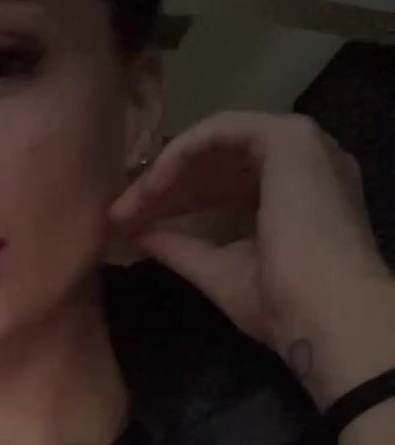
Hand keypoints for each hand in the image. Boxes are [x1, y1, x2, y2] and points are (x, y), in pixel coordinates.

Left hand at [108, 111, 394, 401]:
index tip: (133, 225)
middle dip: (164, 187)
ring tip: (128, 205)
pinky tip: (151, 185)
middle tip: (120, 214)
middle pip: (218, 163)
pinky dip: (179, 153)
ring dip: (165, 171)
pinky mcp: (289, 137)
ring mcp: (301, 146)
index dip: (177, 201)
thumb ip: (182, 247)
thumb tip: (138, 234)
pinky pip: (219, 130)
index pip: (227, 186)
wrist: (325, 314)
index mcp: (297, 196)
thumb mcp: (220, 272)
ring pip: (216, 143)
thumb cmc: (282, 303)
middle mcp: (304, 164)